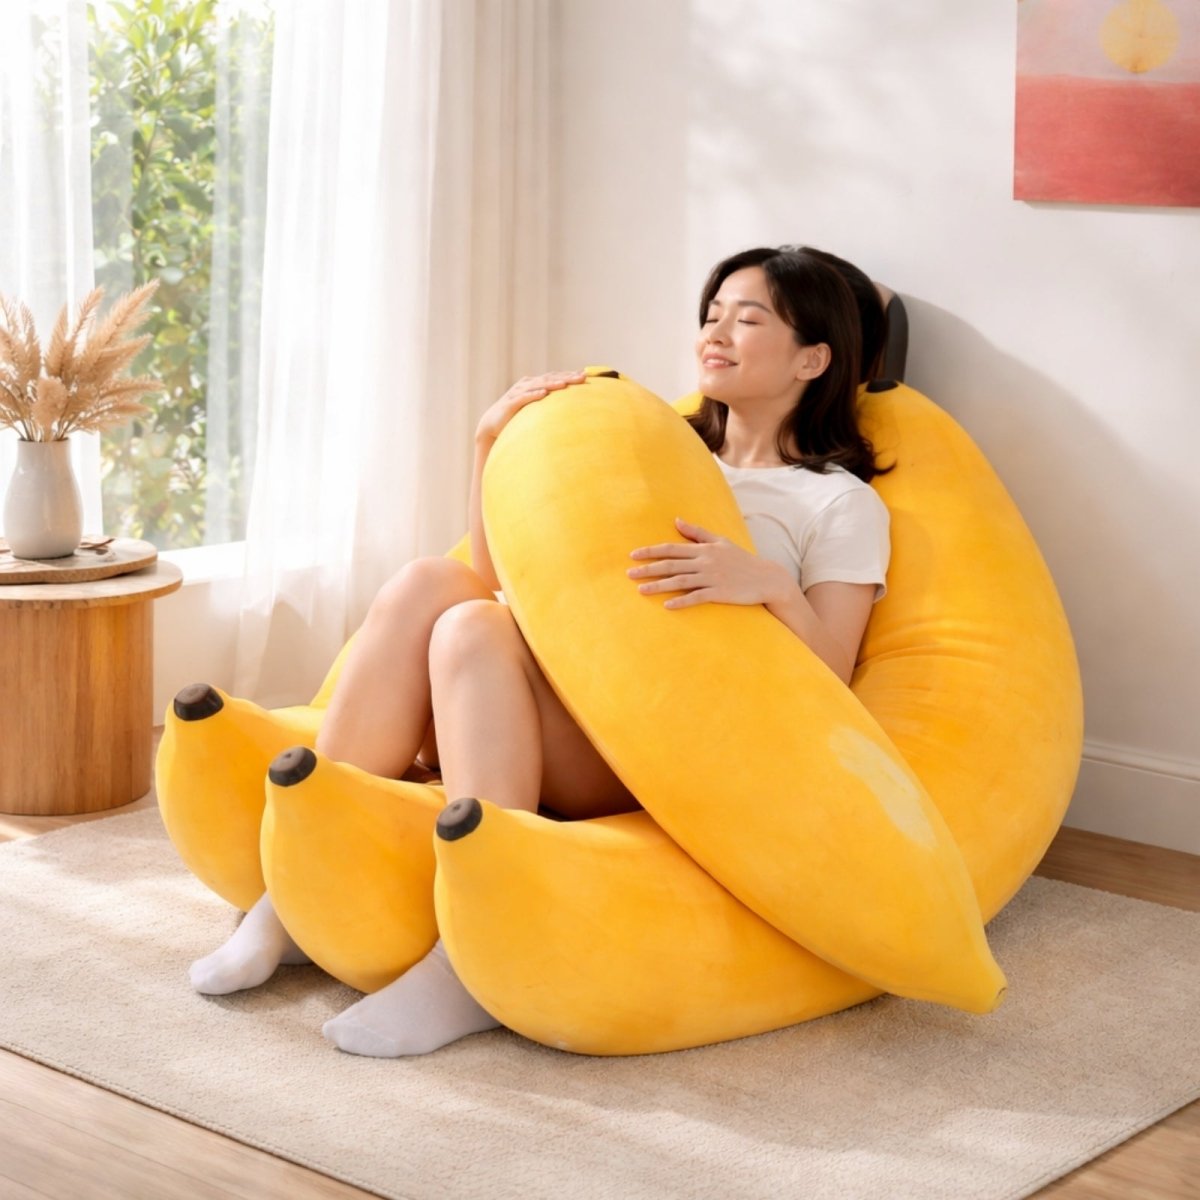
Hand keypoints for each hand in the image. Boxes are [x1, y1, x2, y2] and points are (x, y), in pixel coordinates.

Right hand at [475, 370, 586, 444]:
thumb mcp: (534, 409)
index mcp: (533, 384)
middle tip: (582, 377)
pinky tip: (543, 394)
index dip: (569, 375)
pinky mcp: (510, 403)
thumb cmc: (515, 417)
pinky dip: (533, 395)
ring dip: (552, 384)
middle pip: (549, 378)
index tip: (586, 375)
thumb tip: (568, 408)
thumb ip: (548, 405)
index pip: (554, 377)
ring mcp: (518, 392)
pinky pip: (523, 398)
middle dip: (567, 377)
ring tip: (565, 384)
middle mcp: (526, 384)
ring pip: (538, 385)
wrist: (491, 425)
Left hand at [627, 518, 792, 608]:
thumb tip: (676, 520)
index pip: (671, 548)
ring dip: (659, 586)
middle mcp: (705, 562)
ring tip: (641, 591)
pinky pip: (696, 597)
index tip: (633, 555)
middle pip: (671, 565)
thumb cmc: (742, 559)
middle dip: (648, 568)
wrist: (766, 578)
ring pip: (679, 581)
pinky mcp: (719, 593)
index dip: (651, 551)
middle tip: (628, 574)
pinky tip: (667, 606)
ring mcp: (712, 577)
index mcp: (703, 549)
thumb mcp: (721, 541)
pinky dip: (681, 601)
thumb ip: (697, 532)